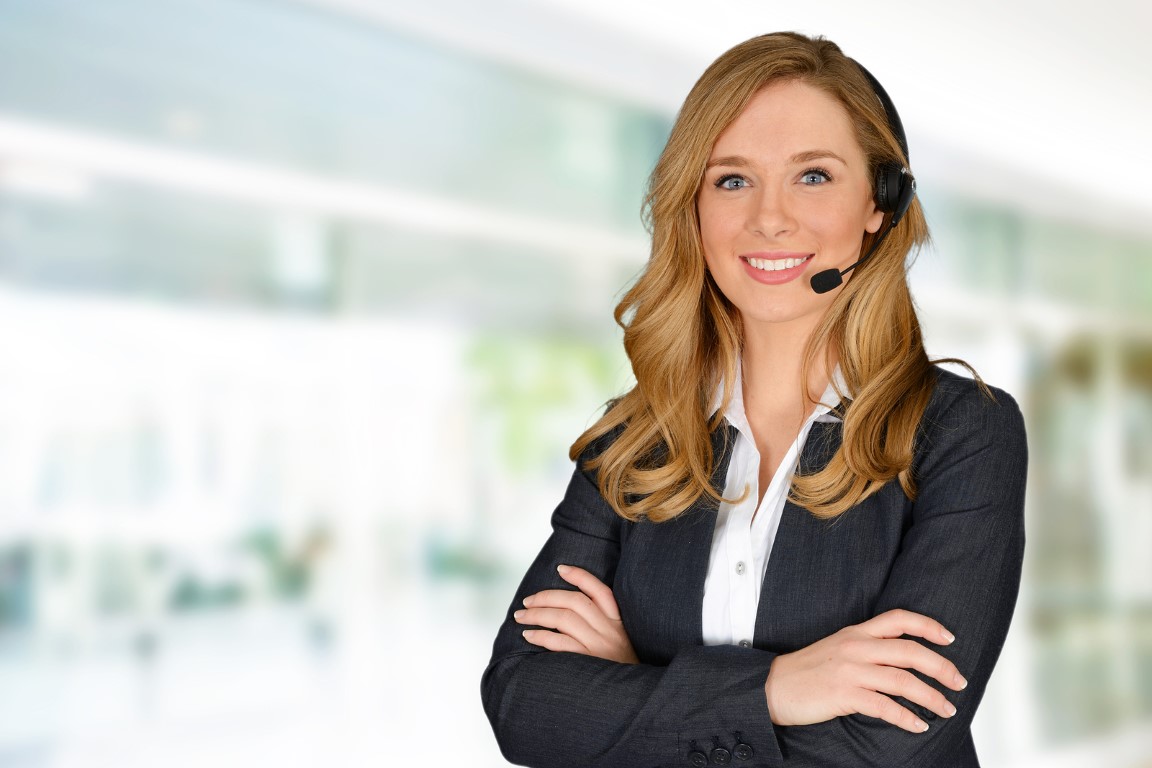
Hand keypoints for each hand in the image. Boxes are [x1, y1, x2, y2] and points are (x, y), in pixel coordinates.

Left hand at [514, 564, 638, 663]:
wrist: (632, 698)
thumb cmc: (620, 670)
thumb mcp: (620, 643)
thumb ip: (602, 626)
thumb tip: (565, 609)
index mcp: (619, 623)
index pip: (600, 591)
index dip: (580, 576)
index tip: (560, 568)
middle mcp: (611, 631)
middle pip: (575, 602)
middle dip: (546, 597)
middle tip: (526, 601)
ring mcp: (600, 647)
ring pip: (564, 619)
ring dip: (538, 614)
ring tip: (521, 617)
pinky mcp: (589, 663)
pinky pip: (560, 644)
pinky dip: (541, 636)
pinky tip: (529, 635)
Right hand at [763, 609, 966, 733]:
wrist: (773, 686)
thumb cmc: (807, 670)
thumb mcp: (838, 647)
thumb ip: (866, 647)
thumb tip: (903, 660)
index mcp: (856, 632)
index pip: (899, 619)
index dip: (929, 626)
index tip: (950, 638)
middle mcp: (856, 647)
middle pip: (911, 651)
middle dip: (942, 667)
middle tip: (959, 682)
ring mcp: (850, 671)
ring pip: (903, 681)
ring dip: (932, 697)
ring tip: (946, 709)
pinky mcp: (844, 695)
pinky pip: (885, 707)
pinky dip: (906, 718)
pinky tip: (917, 725)